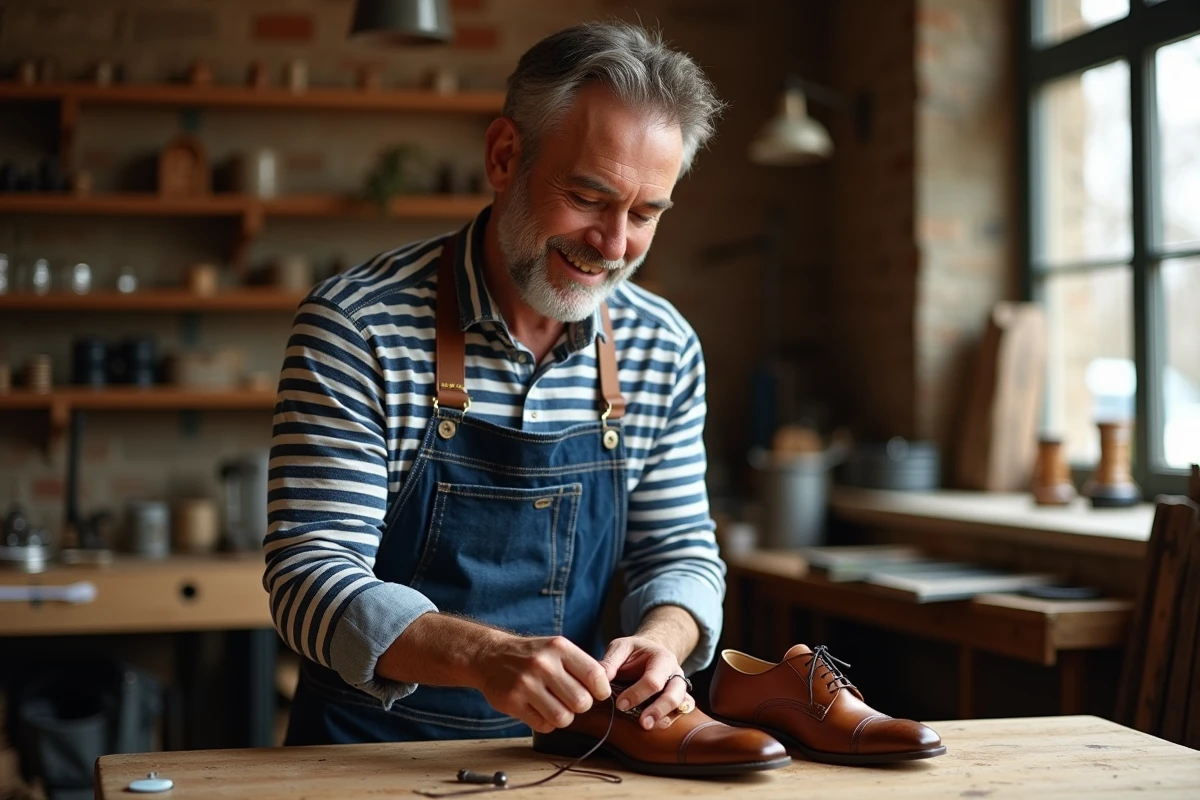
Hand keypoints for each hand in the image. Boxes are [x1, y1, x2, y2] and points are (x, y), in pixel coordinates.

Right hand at [473, 633, 610, 732]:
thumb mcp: (556, 648)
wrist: (491, 656)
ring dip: (564, 717)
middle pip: (582, 701)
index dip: (602, 690)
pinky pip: (543, 725)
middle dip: (581, 706)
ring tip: (556, 707)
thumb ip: (580, 666)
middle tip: (572, 701)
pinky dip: (546, 723)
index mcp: (559, 648)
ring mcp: (526, 684)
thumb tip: (607, 688)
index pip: (595, 675)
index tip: (597, 694)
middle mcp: (543, 664)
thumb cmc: (531, 655)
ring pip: (563, 718)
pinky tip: (539, 710)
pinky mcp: (513, 702)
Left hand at [599, 635, 691, 729]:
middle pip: (673, 695)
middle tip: (643, 723)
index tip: (620, 705)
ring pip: (680, 705)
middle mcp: (675, 673)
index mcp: (662, 658)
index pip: (653, 680)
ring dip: (664, 718)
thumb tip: (600, 681)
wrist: (650, 650)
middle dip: (658, 710)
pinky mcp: (678, 699)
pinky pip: (681, 711)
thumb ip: (610, 662)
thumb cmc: (634, 651)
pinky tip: (659, 725)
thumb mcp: (620, 647)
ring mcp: (678, 687)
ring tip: (648, 727)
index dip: (637, 694)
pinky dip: (672, 719)